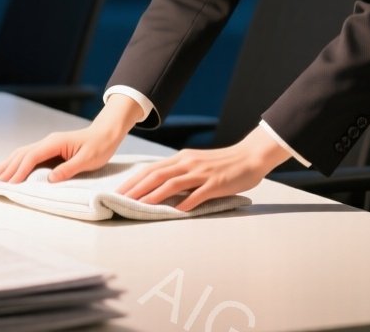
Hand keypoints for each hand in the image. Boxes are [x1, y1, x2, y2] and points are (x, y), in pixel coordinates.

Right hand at [0, 121, 125, 183]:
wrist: (107, 132)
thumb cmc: (100, 146)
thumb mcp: (88, 160)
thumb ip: (68, 169)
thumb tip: (50, 180)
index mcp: (55, 143)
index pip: (32, 157)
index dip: (20, 171)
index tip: (10, 183)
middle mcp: (48, 141)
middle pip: (22, 154)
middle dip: (7, 168)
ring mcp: (48, 144)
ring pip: (22, 153)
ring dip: (8, 164)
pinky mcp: (50, 148)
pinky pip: (29, 155)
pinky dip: (16, 162)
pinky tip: (10, 169)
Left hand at [116, 126, 291, 212]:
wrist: (251, 156)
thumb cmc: (224, 163)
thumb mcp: (197, 163)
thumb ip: (180, 173)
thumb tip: (160, 187)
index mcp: (182, 159)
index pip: (152, 169)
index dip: (134, 180)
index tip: (118, 192)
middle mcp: (188, 164)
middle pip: (156, 175)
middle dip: (136, 189)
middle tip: (120, 200)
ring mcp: (202, 174)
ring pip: (172, 184)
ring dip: (153, 195)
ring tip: (139, 206)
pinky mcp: (215, 184)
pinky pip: (197, 195)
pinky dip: (184, 204)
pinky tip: (174, 213)